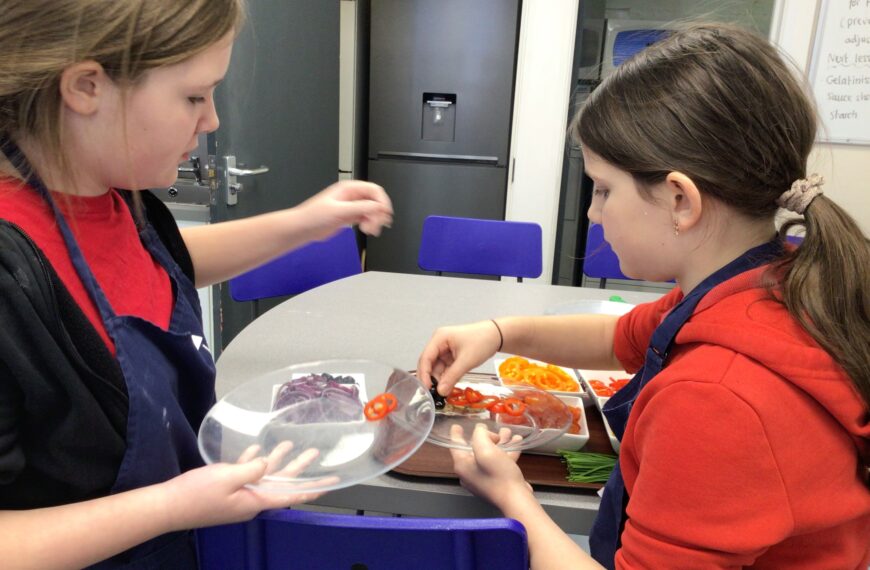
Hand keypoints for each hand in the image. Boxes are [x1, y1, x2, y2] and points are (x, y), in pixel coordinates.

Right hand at [159, 444, 328, 530]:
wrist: (167, 506)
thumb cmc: (196, 494)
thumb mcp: (227, 477)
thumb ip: (251, 469)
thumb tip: (266, 464)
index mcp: (255, 501)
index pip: (290, 495)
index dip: (311, 488)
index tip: (330, 482)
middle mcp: (251, 500)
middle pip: (281, 481)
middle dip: (299, 466)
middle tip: (315, 451)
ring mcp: (238, 495)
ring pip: (264, 475)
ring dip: (277, 459)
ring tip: (290, 443)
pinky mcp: (225, 489)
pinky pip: (245, 474)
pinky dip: (253, 462)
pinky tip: (258, 450)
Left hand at [297, 180, 392, 239]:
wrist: (303, 228)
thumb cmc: (313, 216)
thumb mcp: (339, 210)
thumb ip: (359, 207)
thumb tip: (377, 206)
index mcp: (349, 188)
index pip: (374, 190)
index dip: (382, 201)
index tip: (385, 213)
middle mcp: (352, 196)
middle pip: (375, 201)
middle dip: (379, 213)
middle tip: (378, 224)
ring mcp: (351, 206)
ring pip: (372, 211)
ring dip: (375, 220)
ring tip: (371, 229)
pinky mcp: (350, 217)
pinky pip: (366, 218)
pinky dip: (370, 224)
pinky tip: (367, 229)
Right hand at [417, 321, 501, 394]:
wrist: (497, 335)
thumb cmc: (482, 341)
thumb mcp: (466, 361)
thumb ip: (452, 377)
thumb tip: (440, 391)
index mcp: (439, 338)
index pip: (425, 358)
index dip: (424, 374)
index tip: (427, 389)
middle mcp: (439, 342)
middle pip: (429, 363)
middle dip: (432, 378)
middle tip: (434, 394)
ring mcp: (445, 349)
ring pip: (437, 367)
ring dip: (440, 379)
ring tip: (444, 391)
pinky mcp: (451, 354)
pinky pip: (445, 368)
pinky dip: (446, 376)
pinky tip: (448, 385)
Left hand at [449, 424, 532, 510]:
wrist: (516, 499)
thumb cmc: (498, 475)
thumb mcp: (486, 449)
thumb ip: (480, 435)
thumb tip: (482, 432)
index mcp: (462, 466)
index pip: (455, 446)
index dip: (456, 434)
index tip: (457, 426)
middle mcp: (470, 473)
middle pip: (474, 449)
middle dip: (486, 436)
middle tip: (491, 428)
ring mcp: (484, 478)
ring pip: (490, 454)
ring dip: (499, 442)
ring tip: (508, 431)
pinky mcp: (497, 481)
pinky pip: (499, 462)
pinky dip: (507, 452)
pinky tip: (516, 442)